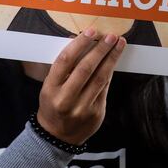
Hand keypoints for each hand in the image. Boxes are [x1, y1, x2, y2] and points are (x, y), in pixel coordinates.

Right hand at [37, 28, 125, 145]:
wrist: (57, 136)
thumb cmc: (53, 104)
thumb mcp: (49, 86)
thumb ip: (63, 67)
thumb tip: (77, 40)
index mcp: (51, 88)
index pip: (65, 60)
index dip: (80, 44)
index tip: (91, 31)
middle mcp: (66, 99)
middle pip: (86, 68)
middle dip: (100, 50)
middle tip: (110, 36)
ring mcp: (82, 108)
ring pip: (100, 78)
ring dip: (111, 58)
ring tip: (119, 44)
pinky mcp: (96, 113)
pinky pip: (105, 88)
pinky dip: (109, 72)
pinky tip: (113, 61)